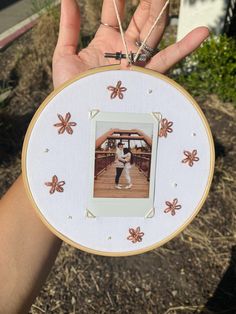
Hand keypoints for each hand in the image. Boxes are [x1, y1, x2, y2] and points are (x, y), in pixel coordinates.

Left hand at [53, 0, 208, 87]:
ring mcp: (137, 64)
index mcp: (105, 44)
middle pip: (140, 19)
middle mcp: (124, 52)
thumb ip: (69, 27)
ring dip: (163, 11)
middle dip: (147, 1)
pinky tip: (203, 32)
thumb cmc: (69, 90)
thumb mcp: (64, 55)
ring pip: (155, 32)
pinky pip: (168, 61)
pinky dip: (185, 48)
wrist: (79, 117)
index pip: (114, 14)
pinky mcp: (146, 78)